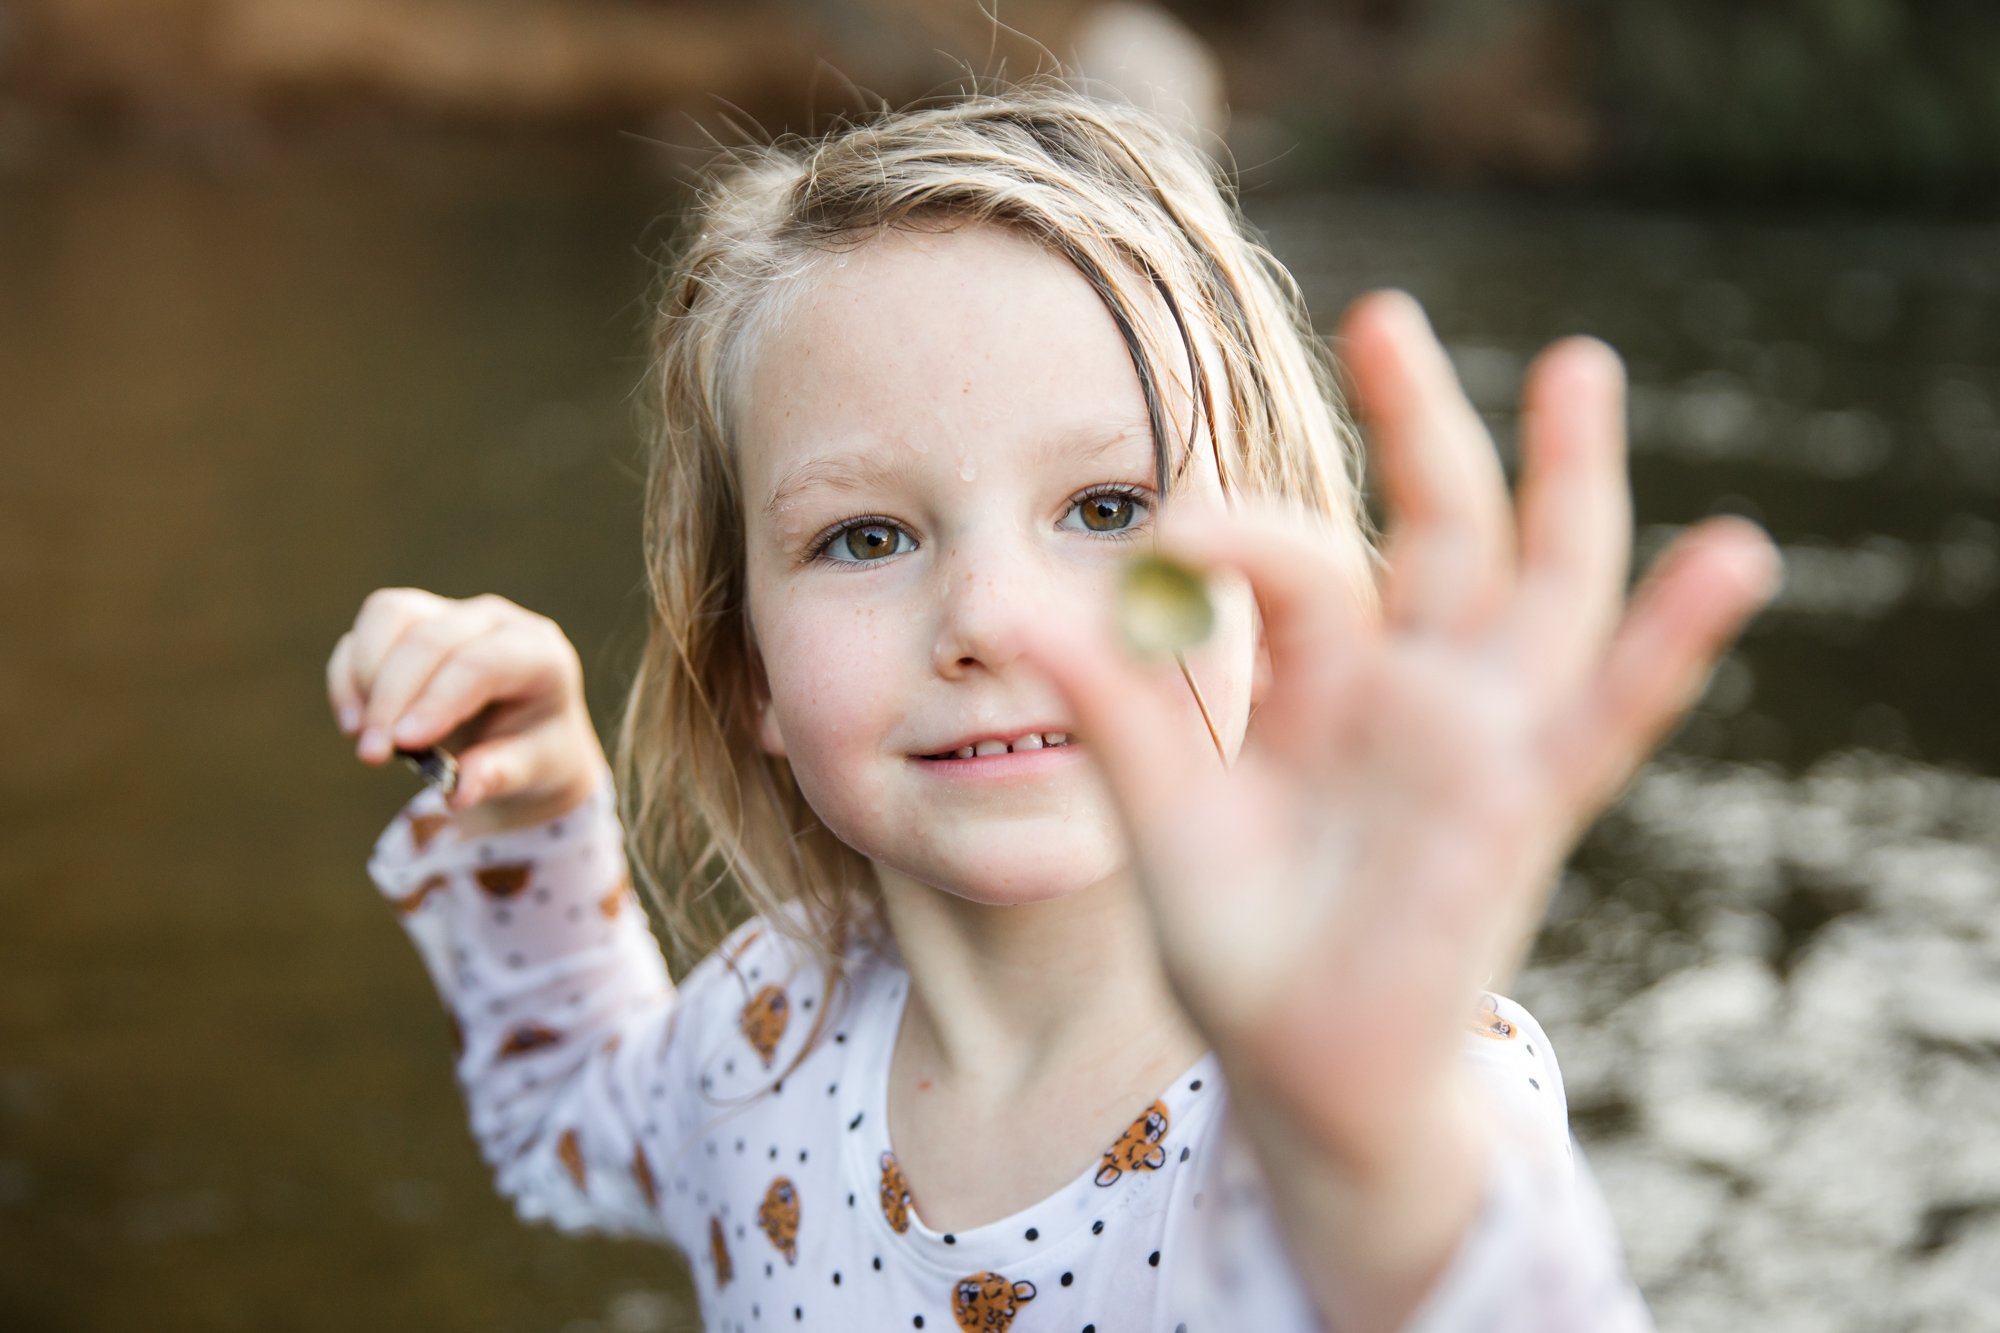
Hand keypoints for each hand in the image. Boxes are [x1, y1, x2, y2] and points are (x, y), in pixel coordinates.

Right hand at [326, 589, 607, 834]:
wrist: (525, 735)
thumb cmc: (536, 751)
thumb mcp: (537, 770)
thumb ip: (501, 775)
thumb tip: (459, 791)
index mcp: (540, 652)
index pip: (482, 663)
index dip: (438, 700)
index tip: (403, 743)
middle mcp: (494, 621)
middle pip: (430, 638)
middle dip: (392, 697)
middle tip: (372, 755)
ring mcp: (449, 613)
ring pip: (391, 615)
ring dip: (365, 677)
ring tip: (363, 737)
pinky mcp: (412, 621)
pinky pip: (366, 632)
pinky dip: (349, 676)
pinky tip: (354, 723)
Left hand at [1021, 291, 1776, 1324]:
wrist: (1298, 1062)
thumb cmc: (1234, 935)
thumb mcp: (1162, 808)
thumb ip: (1110, 704)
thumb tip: (1006, 607)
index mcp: (1318, 675)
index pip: (1296, 560)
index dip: (1239, 537)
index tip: (1171, 530)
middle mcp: (1410, 683)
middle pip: (1437, 524)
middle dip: (1418, 423)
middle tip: (1383, 318)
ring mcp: (1480, 732)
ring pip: (1544, 580)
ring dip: (1569, 477)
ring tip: (1578, 365)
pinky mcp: (1528, 801)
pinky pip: (1613, 710)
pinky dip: (1671, 638)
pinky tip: (1729, 557)